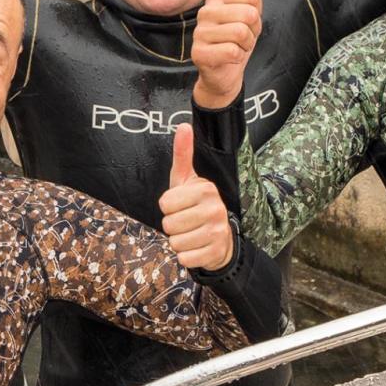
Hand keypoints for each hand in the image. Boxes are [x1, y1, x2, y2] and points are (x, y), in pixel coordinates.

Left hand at [159, 124, 234, 271]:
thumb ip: (183, 154)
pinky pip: (184, 258)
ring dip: (178, 241)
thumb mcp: (187, 180)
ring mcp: (217, 231)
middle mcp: (215, 208)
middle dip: (172, 225)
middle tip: (186, 221)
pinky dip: (186, 256)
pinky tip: (196, 247)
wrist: (220, 237)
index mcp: (206, 189)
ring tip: (191, 234)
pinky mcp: (215, 252)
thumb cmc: (196, 205)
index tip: (181, 205)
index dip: (168, 207)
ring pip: (174, 242)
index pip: (164, 203)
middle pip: (168, 224)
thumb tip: (183, 126)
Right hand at [192, 0, 261, 109]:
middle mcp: (205, 11)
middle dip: (252, 30)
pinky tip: (228, 58)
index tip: (246, 22)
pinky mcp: (199, 53)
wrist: (224, 72)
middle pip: (248, 14)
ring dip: (246, 45)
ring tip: (235, 46)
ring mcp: (200, 32)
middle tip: (242, 37)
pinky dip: (237, 57)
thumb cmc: (235, 38)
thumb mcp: (247, 4)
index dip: (256, 13)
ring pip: (241, 32)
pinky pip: (232, 51)